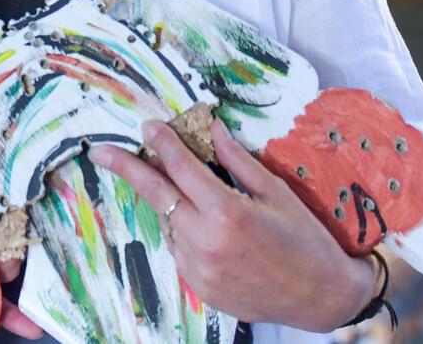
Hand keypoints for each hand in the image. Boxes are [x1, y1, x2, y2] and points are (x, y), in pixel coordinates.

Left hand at [90, 120, 375, 331]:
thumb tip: (212, 128)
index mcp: (228, 212)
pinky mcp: (201, 289)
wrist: (322, 297)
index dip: (162, 143)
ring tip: (196, 197)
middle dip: (128, 169)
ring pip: (169, 223)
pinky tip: (206, 227)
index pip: (182, 168)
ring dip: (170, 203)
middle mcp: (207, 242)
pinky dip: (184, 231)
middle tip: (100, 151)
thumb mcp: (276, 191)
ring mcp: (200, 269)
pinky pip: (180, 249)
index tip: (147, 126)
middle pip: (158, 195)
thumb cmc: (306, 239)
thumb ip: (237, 160)